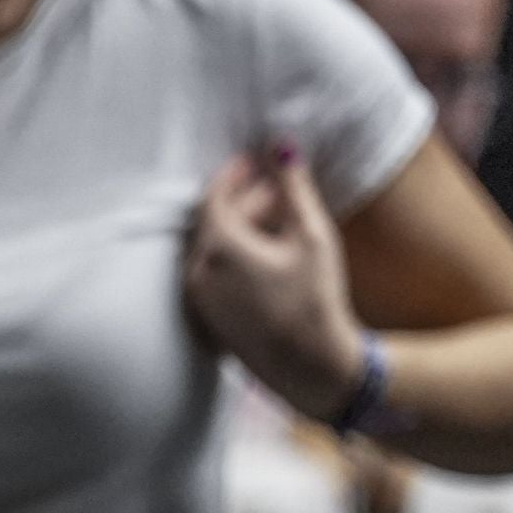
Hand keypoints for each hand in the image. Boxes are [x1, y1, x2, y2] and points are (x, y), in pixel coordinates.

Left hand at [183, 142, 365, 418]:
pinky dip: (234, 257)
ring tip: (277, 223)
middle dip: (243, 202)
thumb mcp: (312, 236)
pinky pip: (213, 273)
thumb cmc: (315, 300)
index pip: (214, 196)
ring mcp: (198, 298)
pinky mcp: (206, 317)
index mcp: (217, 248)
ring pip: (212, 248)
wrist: (310, 367)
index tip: (253, 161)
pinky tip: (266, 255)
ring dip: (240, 229)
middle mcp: (197, 272)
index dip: (234, 175)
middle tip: (276, 190)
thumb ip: (294, 187)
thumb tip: (281, 145)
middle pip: (213, 221)